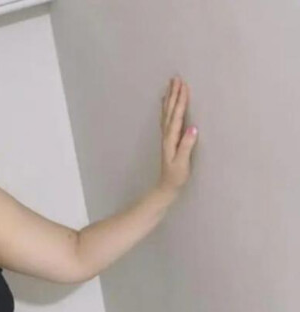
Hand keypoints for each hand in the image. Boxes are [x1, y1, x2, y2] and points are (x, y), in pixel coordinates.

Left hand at [158, 76, 197, 194]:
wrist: (165, 187)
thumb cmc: (176, 177)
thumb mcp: (183, 163)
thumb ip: (187, 146)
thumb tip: (193, 128)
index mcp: (171, 139)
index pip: (177, 116)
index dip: (181, 101)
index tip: (184, 86)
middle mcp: (167, 136)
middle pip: (170, 111)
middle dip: (174, 94)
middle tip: (176, 78)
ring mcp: (166, 137)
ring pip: (167, 113)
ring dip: (170, 98)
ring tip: (171, 84)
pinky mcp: (168, 140)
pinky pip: (166, 119)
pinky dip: (167, 108)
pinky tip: (166, 103)